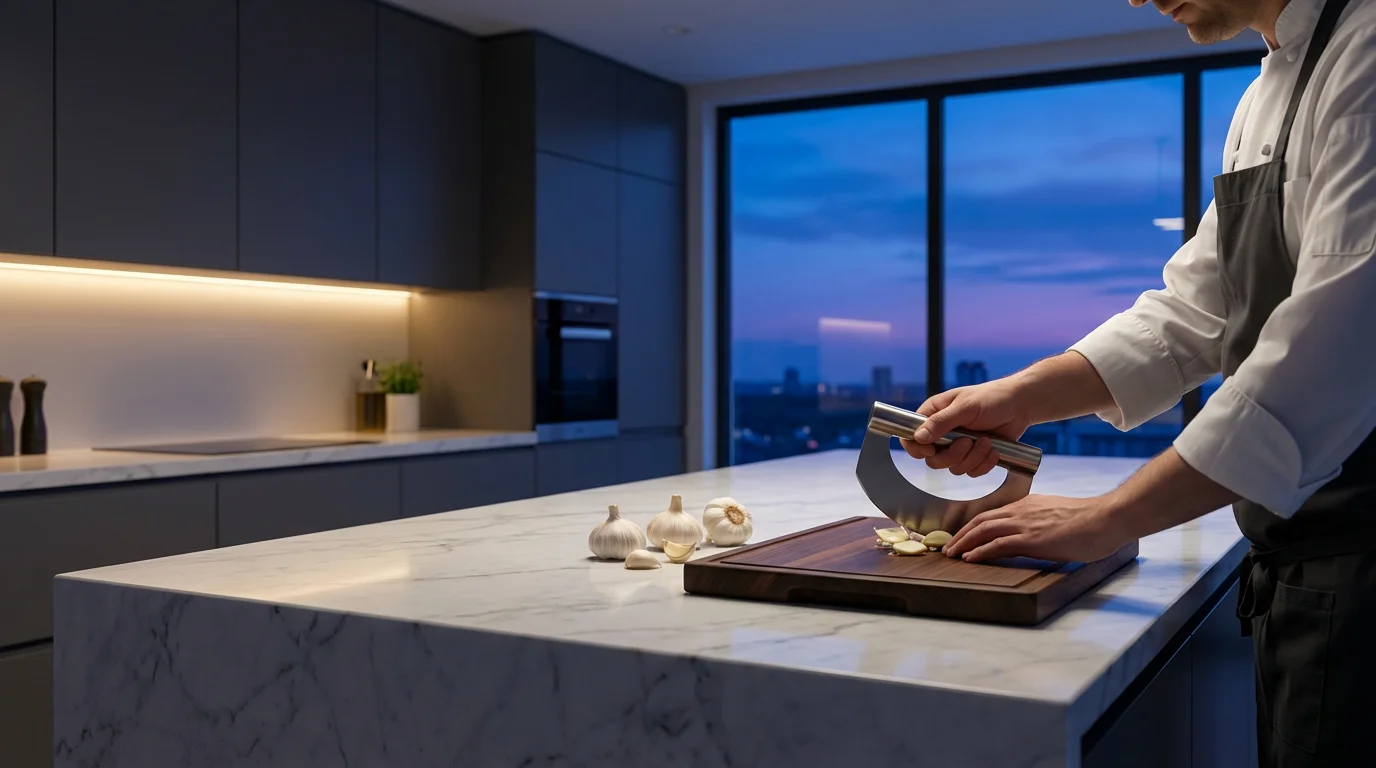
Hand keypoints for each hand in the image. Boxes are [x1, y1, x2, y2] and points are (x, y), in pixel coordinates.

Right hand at [899, 380, 1032, 477]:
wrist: (1020, 406)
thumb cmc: (992, 398)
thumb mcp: (965, 407)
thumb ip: (941, 422)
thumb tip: (919, 437)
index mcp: (933, 415)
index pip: (911, 437)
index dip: (916, 448)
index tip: (931, 449)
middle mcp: (942, 432)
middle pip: (933, 459)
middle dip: (953, 455)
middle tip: (968, 442)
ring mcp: (958, 446)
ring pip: (954, 468)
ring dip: (973, 458)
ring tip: (987, 441)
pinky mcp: (973, 456)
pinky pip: (971, 471)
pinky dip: (984, 464)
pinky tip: (993, 450)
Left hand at [940, 494, 1126, 563]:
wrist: (1105, 518)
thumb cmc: (1088, 520)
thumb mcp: (1056, 516)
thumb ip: (1038, 521)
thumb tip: (1030, 534)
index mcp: (1027, 504)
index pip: (992, 514)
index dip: (973, 526)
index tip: (962, 537)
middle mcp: (1021, 511)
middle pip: (980, 520)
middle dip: (961, 535)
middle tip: (948, 547)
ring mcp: (1025, 524)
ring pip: (983, 530)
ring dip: (964, 543)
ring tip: (951, 554)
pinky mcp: (1031, 539)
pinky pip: (998, 544)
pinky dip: (980, 550)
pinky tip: (969, 558)